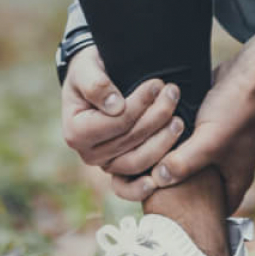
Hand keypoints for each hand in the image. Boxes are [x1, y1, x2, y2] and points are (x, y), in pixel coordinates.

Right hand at [61, 46, 185, 185]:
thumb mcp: (85, 69)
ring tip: (178, 119)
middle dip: (156, 116)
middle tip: (172, 93)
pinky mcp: (120, 169)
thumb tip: (115, 107)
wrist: (93, 83)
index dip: (139, 104)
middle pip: (130, 141)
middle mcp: (88, 154)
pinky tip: (162, 177)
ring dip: (163, 141)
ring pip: (138, 160)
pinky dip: (144, 186)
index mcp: (76, 132)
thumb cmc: (88, 73)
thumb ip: (96, 85)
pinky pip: (133, 183)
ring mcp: (105, 164)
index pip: (116, 123)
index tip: (157, 84)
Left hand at [147, 34, 254, 211]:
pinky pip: (183, 146)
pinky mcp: (203, 132)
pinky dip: (170, 146)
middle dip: (175, 189)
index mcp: (235, 180)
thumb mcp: (209, 141)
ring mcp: (215, 150)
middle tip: (146, 188)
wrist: (245, 75)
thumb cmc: (234, 110)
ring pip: (186, 166)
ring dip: (169, 165)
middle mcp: (226, 168)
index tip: (164, 211)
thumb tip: (157, 180)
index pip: (214, 211)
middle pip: (196, 190)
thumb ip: (184, 162)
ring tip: (143, 168)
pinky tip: (149, 144)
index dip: (192, 215)